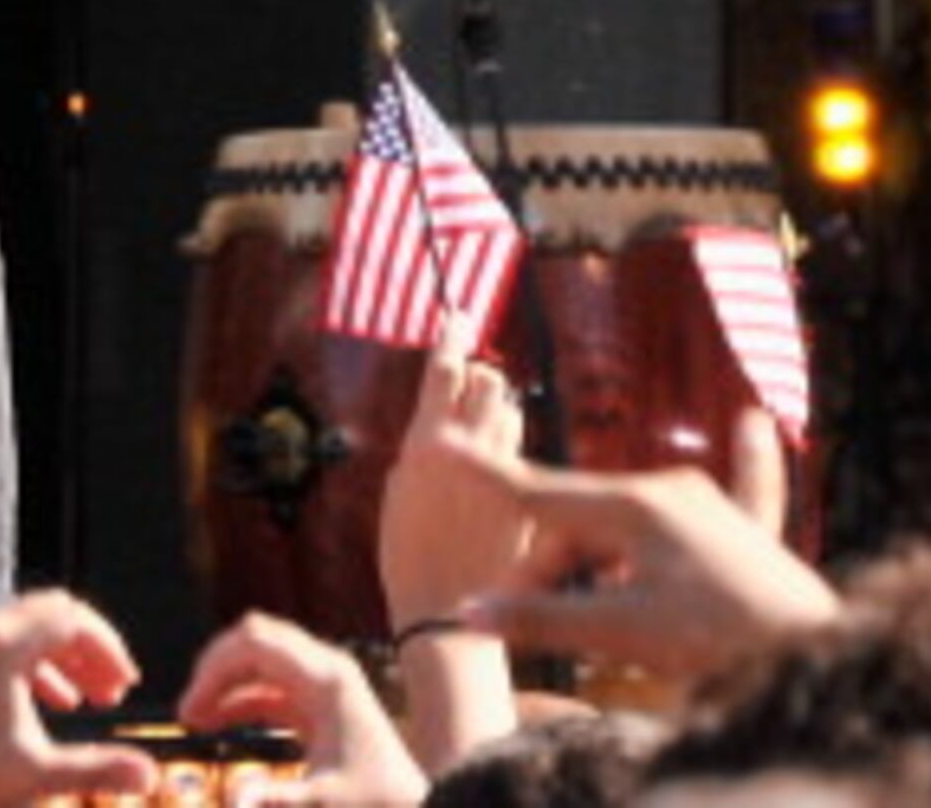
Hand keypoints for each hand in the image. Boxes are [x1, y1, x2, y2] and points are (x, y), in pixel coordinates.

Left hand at [0, 593, 150, 807]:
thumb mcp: (39, 775)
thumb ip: (98, 769)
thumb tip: (152, 776)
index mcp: (0, 645)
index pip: (71, 619)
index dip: (108, 647)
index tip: (130, 685)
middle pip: (55, 612)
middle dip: (93, 647)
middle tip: (119, 690)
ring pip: (37, 628)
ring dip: (73, 657)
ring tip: (100, 700)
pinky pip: (18, 644)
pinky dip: (47, 666)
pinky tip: (65, 703)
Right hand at [169, 614, 425, 807]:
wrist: (417, 807)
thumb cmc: (376, 802)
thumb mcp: (325, 802)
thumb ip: (277, 800)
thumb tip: (235, 803)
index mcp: (325, 677)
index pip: (253, 641)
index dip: (213, 668)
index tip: (189, 709)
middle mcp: (324, 667)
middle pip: (254, 639)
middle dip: (215, 671)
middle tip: (188, 712)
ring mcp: (323, 681)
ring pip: (259, 660)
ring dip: (225, 684)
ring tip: (195, 720)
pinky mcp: (320, 701)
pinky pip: (270, 685)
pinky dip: (242, 700)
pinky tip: (218, 724)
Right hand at [378, 333, 527, 627]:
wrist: (447, 615)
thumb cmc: (407, 558)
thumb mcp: (397, 495)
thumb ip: (419, 451)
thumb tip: (435, 422)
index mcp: (431, 443)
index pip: (447, 369)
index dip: (451, 337)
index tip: (457, 315)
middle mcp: (474, 450)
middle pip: (489, 382)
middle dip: (477, 380)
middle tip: (464, 393)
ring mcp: (510, 473)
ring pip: (511, 415)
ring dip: (495, 415)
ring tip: (478, 443)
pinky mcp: (532, 496)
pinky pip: (525, 454)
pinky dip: (510, 454)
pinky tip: (498, 484)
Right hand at [451, 448, 837, 686]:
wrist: (818, 660)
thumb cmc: (719, 645)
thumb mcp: (620, 633)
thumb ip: (543, 619)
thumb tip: (470, 613)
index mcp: (636, 505)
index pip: (541, 495)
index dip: (487, 478)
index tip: (442, 447)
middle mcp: (674, 490)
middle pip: (582, 520)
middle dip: (545, 564)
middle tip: (518, 618)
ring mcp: (714, 509)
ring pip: (629, 526)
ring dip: (597, 562)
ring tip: (588, 614)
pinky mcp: (750, 536)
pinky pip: (743, 489)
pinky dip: (743, 465)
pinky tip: (758, 424)